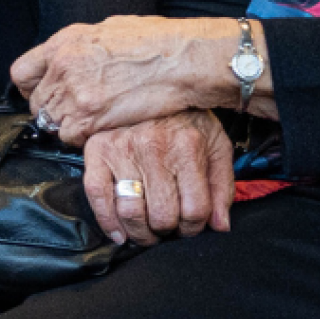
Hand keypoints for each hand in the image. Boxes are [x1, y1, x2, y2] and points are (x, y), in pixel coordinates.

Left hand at [10, 15, 267, 145]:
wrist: (182, 59)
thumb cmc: (156, 41)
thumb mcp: (109, 30)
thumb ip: (82, 47)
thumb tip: (73, 57)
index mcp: (65, 42)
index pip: (22, 73)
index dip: (31, 88)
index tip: (43, 95)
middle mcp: (63, 66)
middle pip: (37, 103)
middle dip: (53, 111)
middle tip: (76, 114)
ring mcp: (74, 94)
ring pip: (51, 123)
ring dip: (68, 127)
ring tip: (93, 122)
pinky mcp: (89, 119)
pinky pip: (70, 138)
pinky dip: (83, 139)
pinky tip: (103, 130)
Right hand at [82, 112, 236, 246]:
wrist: (155, 85)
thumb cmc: (188, 122)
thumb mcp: (217, 147)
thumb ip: (222, 187)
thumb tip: (220, 226)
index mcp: (187, 146)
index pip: (194, 210)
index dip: (194, 227)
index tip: (189, 225)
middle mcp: (153, 147)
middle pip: (163, 216)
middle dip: (168, 230)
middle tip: (168, 226)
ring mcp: (122, 149)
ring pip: (131, 212)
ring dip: (141, 233)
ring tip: (147, 231)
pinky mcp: (97, 150)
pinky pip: (97, 196)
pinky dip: (108, 221)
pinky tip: (119, 233)